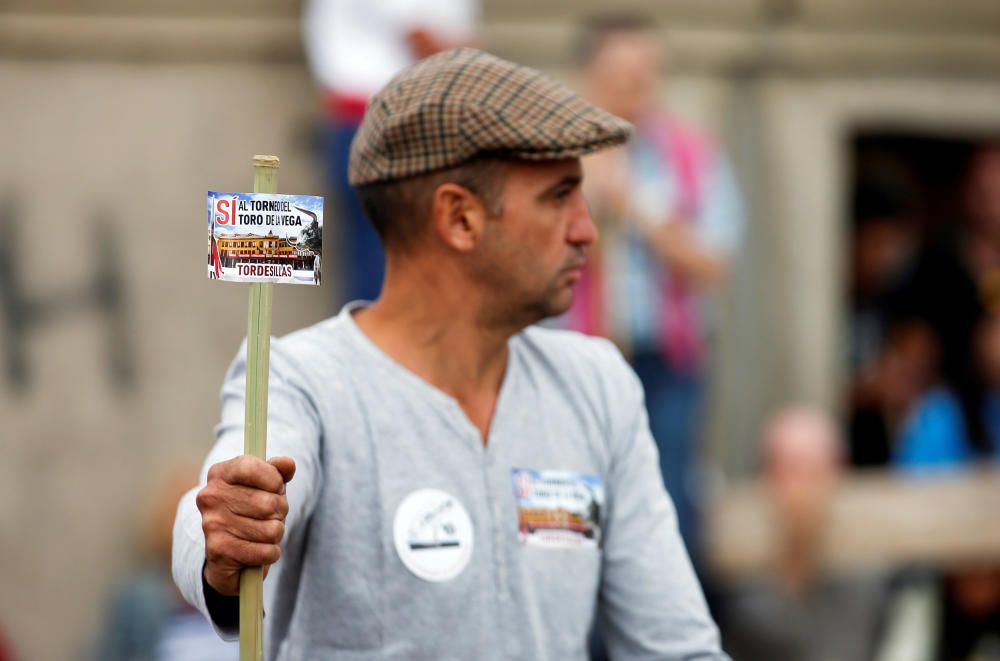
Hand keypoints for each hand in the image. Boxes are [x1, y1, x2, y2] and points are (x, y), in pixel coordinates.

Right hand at [196, 455, 295, 595]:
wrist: (225, 554)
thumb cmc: (251, 513)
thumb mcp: (265, 487)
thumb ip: (278, 472)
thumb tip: (288, 463)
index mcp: (219, 474)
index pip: (251, 467)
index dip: (273, 480)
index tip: (276, 488)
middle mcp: (211, 496)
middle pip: (269, 503)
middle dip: (280, 512)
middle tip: (270, 516)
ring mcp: (212, 524)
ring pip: (271, 530)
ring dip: (275, 534)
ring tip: (262, 534)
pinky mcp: (219, 551)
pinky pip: (266, 552)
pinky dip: (270, 553)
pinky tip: (258, 550)